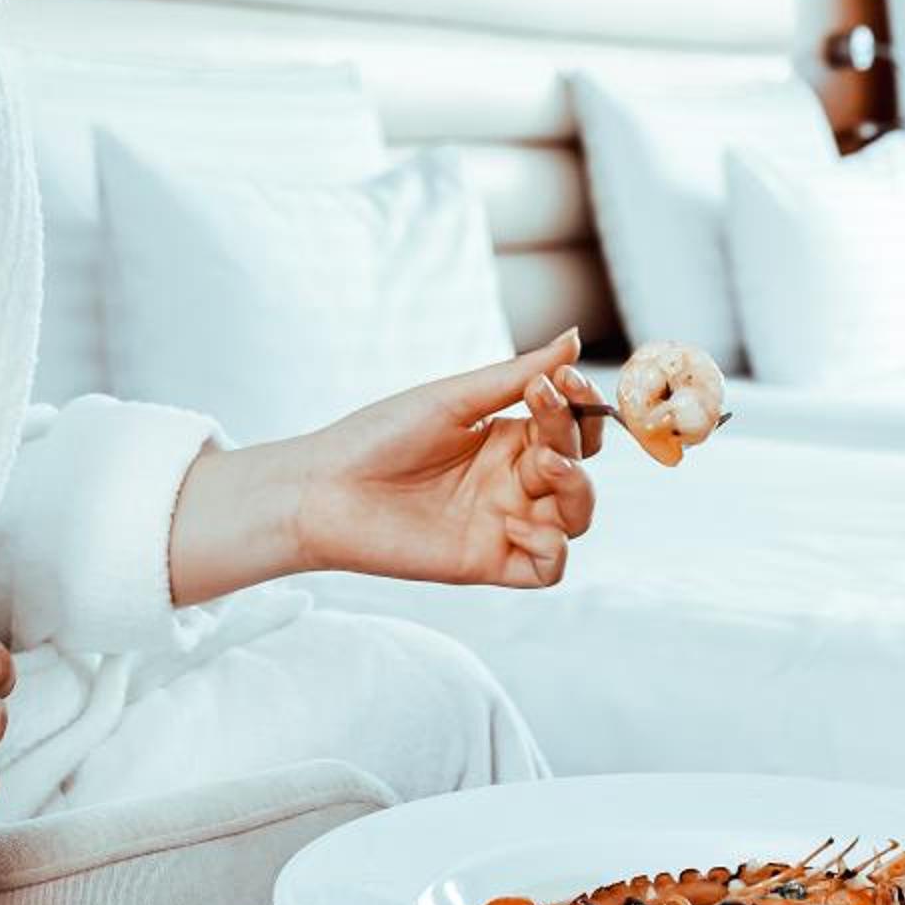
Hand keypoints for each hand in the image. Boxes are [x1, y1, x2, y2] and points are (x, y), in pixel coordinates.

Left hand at [169, 333, 601, 601]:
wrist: (322, 488)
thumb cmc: (379, 435)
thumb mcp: (454, 399)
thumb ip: (518, 374)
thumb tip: (575, 337)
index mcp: (506, 438)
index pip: (571, 426)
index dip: (582, 407)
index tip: (568, 382)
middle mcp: (511, 480)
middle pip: (579, 468)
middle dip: (576, 440)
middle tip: (547, 412)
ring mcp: (503, 522)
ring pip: (576, 518)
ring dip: (577, 491)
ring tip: (546, 467)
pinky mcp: (488, 562)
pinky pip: (548, 567)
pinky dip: (551, 547)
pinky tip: (516, 522)